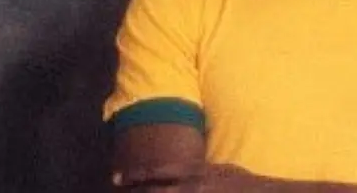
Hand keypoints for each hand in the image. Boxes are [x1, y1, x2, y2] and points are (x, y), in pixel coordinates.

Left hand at [111, 163, 250, 191]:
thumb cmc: (241, 181)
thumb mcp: (219, 167)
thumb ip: (198, 168)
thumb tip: (182, 169)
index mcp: (195, 170)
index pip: (158, 171)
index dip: (135, 174)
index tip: (117, 177)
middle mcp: (192, 186)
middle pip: (154, 190)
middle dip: (134, 192)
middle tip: (115, 191)